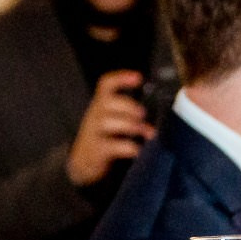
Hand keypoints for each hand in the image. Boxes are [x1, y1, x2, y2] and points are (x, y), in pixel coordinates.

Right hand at [66, 69, 154, 186]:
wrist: (83, 161)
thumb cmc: (105, 137)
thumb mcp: (112, 119)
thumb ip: (128, 112)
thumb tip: (157, 111)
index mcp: (101, 104)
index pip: (106, 85)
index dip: (121, 78)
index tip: (138, 78)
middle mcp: (95, 115)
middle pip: (107, 102)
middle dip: (128, 105)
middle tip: (143, 113)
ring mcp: (94, 132)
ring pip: (108, 122)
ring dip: (131, 126)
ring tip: (149, 133)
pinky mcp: (97, 150)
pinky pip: (112, 146)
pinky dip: (128, 147)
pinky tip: (139, 150)